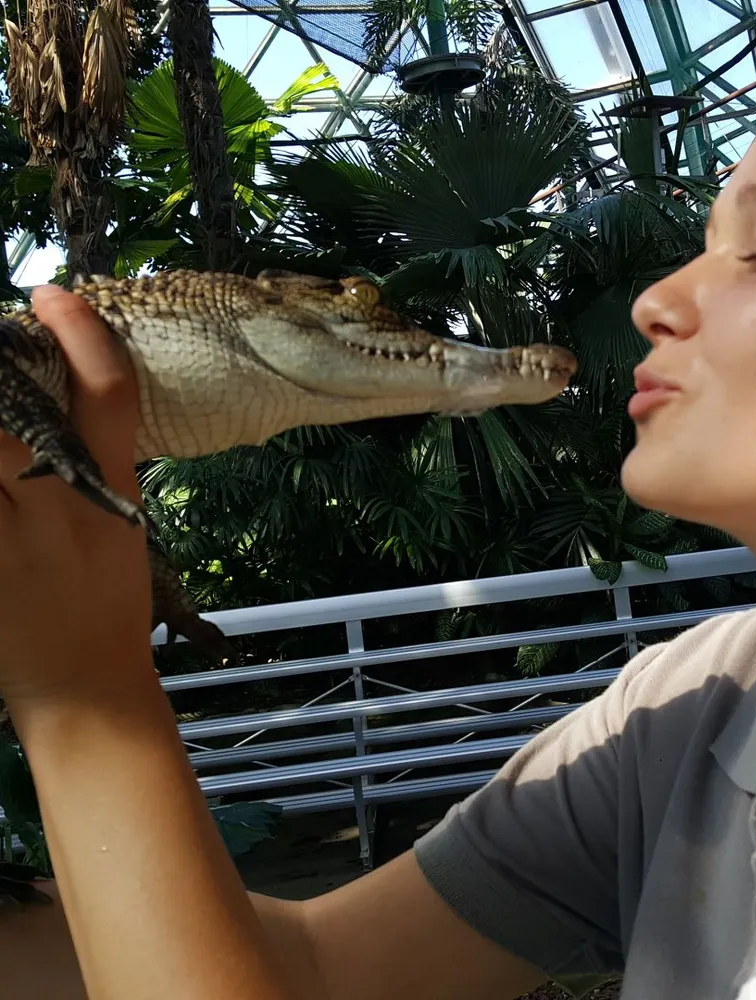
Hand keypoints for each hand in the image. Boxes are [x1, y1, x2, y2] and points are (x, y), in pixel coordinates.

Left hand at [0, 284, 151, 707]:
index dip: (81, 337)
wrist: (82, 684)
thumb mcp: (120, 513)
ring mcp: (4, 545)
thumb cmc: (106, 595)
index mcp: (104, 497)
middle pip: (14, 415)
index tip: (51, 297)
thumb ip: (94, 437)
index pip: (103, 398)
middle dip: (1, 371)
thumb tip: (55, 358)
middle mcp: (52, 512)